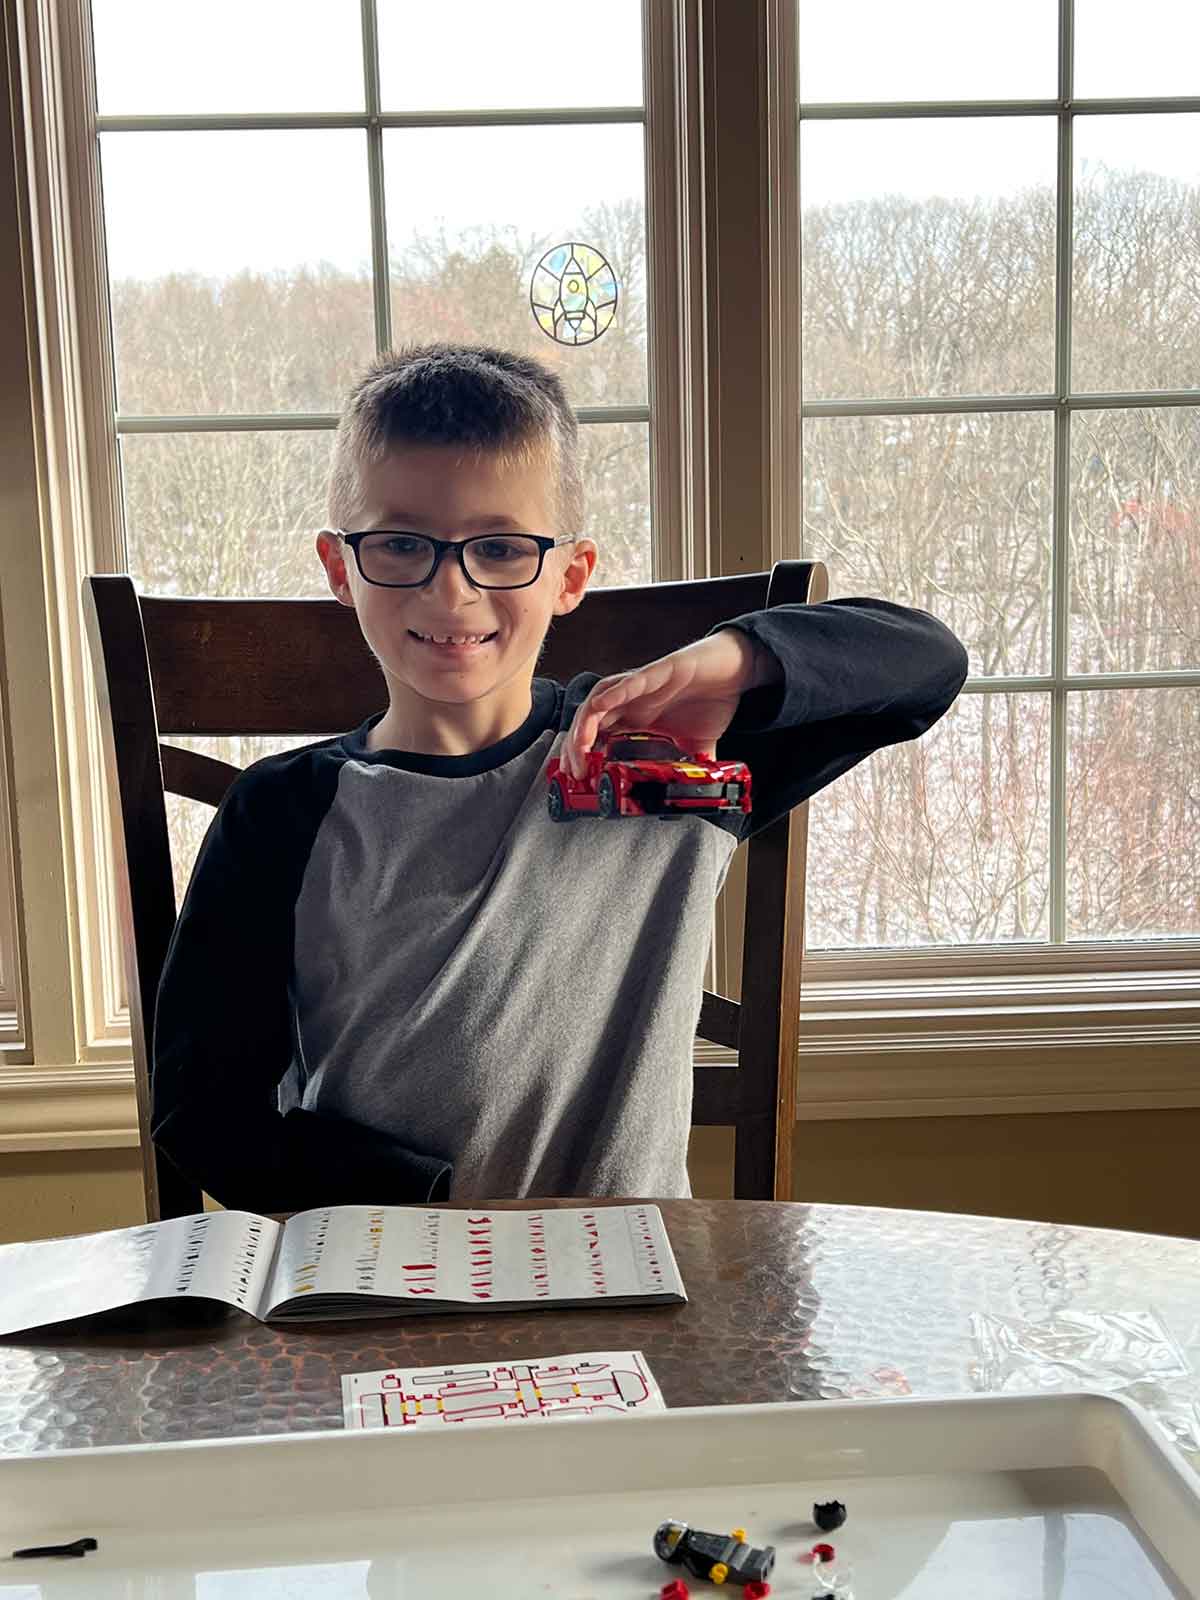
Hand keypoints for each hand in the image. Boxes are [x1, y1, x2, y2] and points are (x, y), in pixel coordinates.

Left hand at [559, 628, 770, 779]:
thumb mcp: (698, 746)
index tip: (578, 779)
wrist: (736, 669)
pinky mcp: (660, 670)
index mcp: (637, 719)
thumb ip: (689, 768)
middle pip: (589, 719)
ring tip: (580, 745)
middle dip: (576, 744)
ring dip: (586, 721)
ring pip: (601, 699)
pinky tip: (602, 706)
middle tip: (575, 771)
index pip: (597, 735)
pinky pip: (633, 680)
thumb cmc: (713, 700)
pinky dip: (616, 692)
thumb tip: (694, 797)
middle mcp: (634, 701)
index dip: (582, 754)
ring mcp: (643, 685)